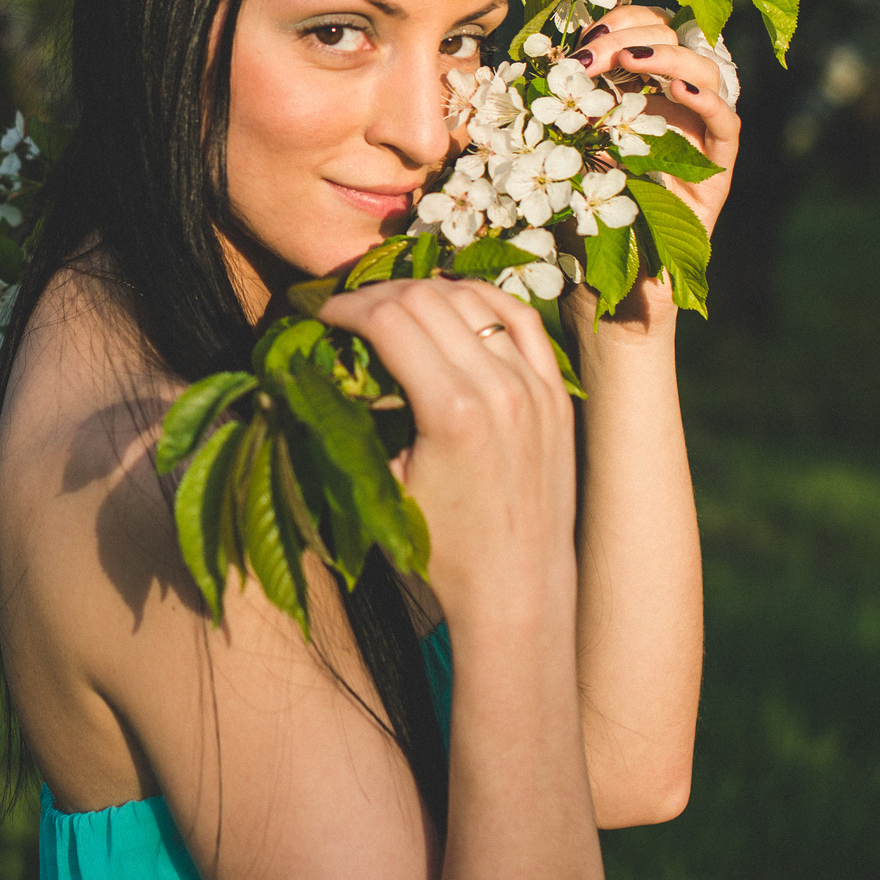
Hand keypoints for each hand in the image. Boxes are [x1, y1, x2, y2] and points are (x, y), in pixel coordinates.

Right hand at [318, 277, 577, 628]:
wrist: (517, 587)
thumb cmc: (442, 549)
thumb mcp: (386, 483)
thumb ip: (362, 416)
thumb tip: (324, 366)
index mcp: (450, 411)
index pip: (389, 321)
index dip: (346, 308)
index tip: (323, 316)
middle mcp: (497, 388)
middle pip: (425, 299)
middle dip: (376, 294)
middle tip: (351, 310)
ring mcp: (534, 387)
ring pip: (472, 301)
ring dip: (426, 291)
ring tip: (396, 305)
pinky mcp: (556, 394)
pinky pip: (523, 319)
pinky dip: (485, 300)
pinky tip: (457, 301)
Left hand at [565, 3, 741, 234]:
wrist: (619, 266)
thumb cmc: (592, 199)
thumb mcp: (573, 139)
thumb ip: (571, 103)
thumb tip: (551, 65)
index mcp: (645, 82)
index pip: (648, 26)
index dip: (618, 24)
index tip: (582, 42)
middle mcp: (678, 96)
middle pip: (676, 39)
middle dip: (629, 38)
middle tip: (591, 56)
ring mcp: (701, 126)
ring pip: (707, 70)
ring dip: (668, 57)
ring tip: (631, 61)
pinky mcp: (719, 161)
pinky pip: (726, 121)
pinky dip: (706, 100)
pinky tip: (678, 93)